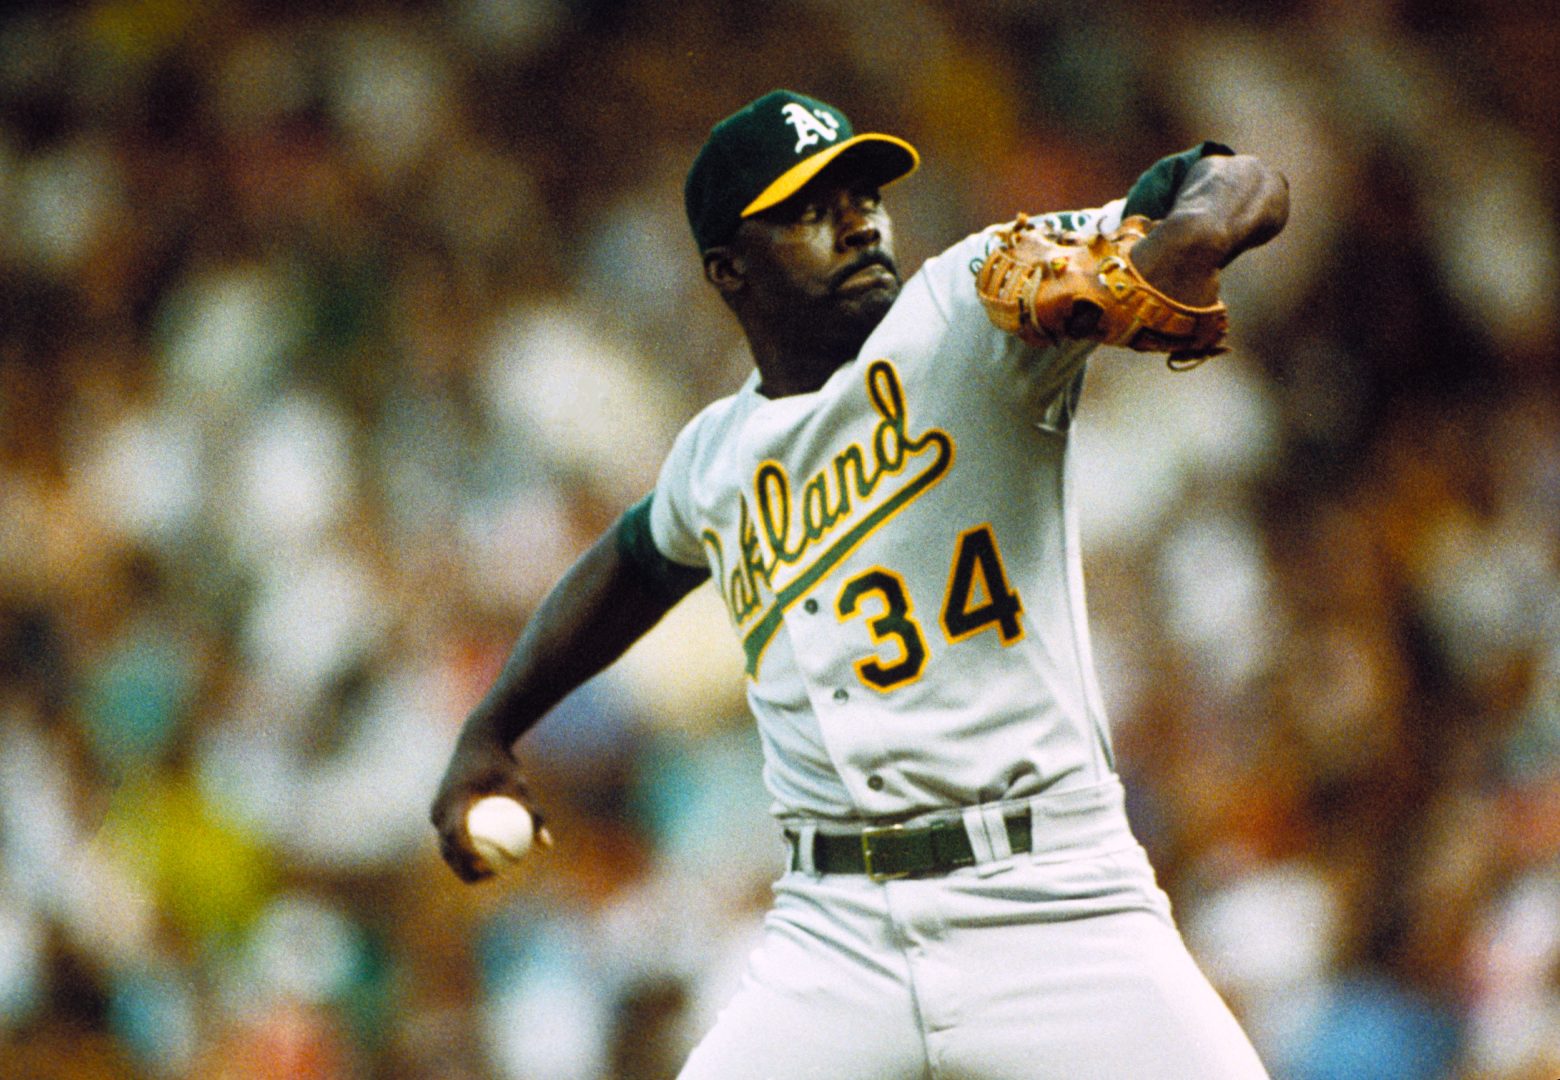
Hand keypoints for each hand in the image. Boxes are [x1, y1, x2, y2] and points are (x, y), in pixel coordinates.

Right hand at [429, 728, 546, 882]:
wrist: (479, 740)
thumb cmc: (503, 763)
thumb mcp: (521, 785)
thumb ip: (533, 814)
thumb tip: (547, 845)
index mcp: (454, 802)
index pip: (457, 836)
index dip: (468, 858)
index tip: (488, 870)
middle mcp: (440, 808)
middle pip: (448, 849)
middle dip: (464, 870)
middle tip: (490, 877)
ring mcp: (437, 810)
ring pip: (446, 845)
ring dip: (462, 863)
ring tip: (488, 872)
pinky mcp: (439, 810)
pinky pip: (450, 835)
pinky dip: (463, 848)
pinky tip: (486, 858)